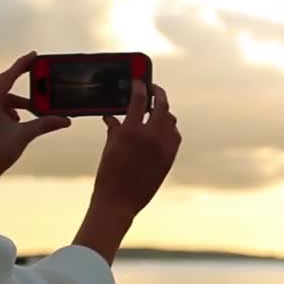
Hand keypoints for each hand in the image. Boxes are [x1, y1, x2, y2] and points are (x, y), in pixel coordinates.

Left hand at [0, 52, 70, 209]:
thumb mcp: (24, 135)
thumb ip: (45, 124)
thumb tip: (65, 120)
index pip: (8, 76)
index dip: (22, 64)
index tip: (34, 55)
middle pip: (6, 85)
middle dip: (24, 83)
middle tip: (40, 76)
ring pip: (5, 99)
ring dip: (21, 103)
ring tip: (37, 110)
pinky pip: (1, 108)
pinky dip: (13, 111)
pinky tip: (22, 121)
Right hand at [90, 80, 180, 215]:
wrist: (119, 202)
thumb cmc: (108, 175)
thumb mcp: (108, 148)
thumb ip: (114, 129)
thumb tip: (112, 116)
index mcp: (131, 132)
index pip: (139, 99)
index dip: (140, 86)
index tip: (139, 81)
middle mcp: (150, 137)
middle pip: (162, 105)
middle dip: (158, 93)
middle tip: (153, 89)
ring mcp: (163, 148)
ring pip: (171, 120)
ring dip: (164, 112)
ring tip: (155, 111)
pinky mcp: (170, 158)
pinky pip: (175, 136)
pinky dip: (169, 129)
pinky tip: (161, 130)